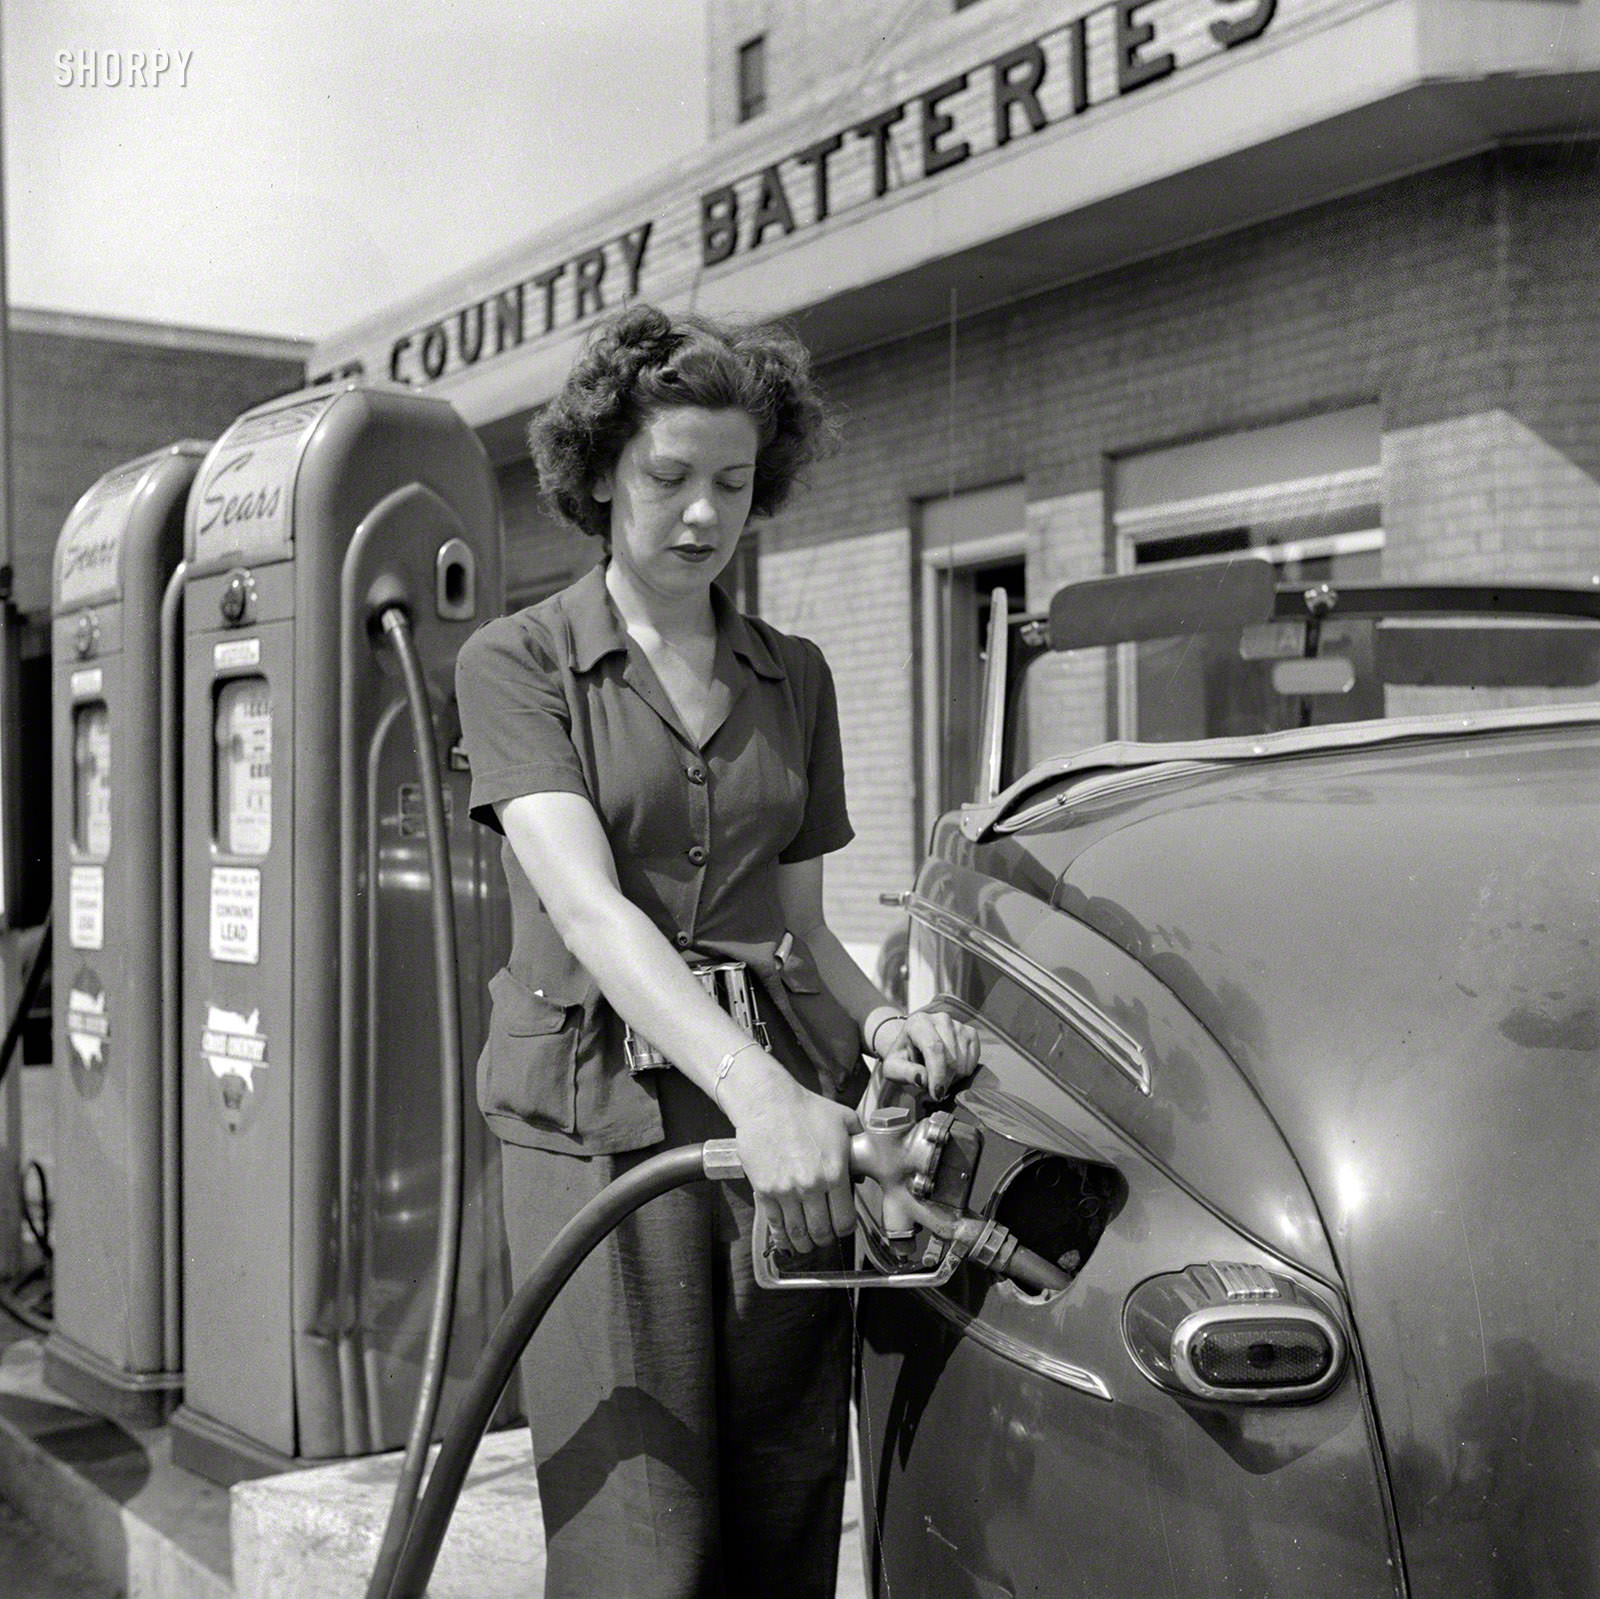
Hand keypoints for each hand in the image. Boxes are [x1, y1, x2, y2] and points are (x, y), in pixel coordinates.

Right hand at [722, 1059, 861, 1253]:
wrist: (768, 1102)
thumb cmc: (806, 1108)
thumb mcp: (844, 1120)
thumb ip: (859, 1144)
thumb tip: (863, 1168)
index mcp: (835, 1173)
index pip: (844, 1220)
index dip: (845, 1229)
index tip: (843, 1227)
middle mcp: (811, 1187)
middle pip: (821, 1231)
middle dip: (825, 1239)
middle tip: (825, 1237)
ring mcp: (785, 1191)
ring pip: (797, 1232)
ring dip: (804, 1243)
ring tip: (807, 1244)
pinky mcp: (764, 1190)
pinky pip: (774, 1223)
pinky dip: (781, 1236)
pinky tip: (786, 1240)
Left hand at [877, 1009, 979, 1098]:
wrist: (914, 1046)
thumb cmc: (903, 1058)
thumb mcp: (894, 1068)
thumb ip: (905, 1073)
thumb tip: (922, 1079)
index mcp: (918, 1022)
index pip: (933, 1047)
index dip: (937, 1074)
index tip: (936, 1094)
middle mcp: (941, 1019)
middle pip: (951, 1058)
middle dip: (944, 1081)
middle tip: (933, 1090)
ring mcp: (958, 1025)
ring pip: (963, 1062)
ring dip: (953, 1079)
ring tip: (939, 1078)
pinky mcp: (971, 1033)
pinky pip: (973, 1061)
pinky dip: (964, 1073)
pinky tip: (950, 1072)